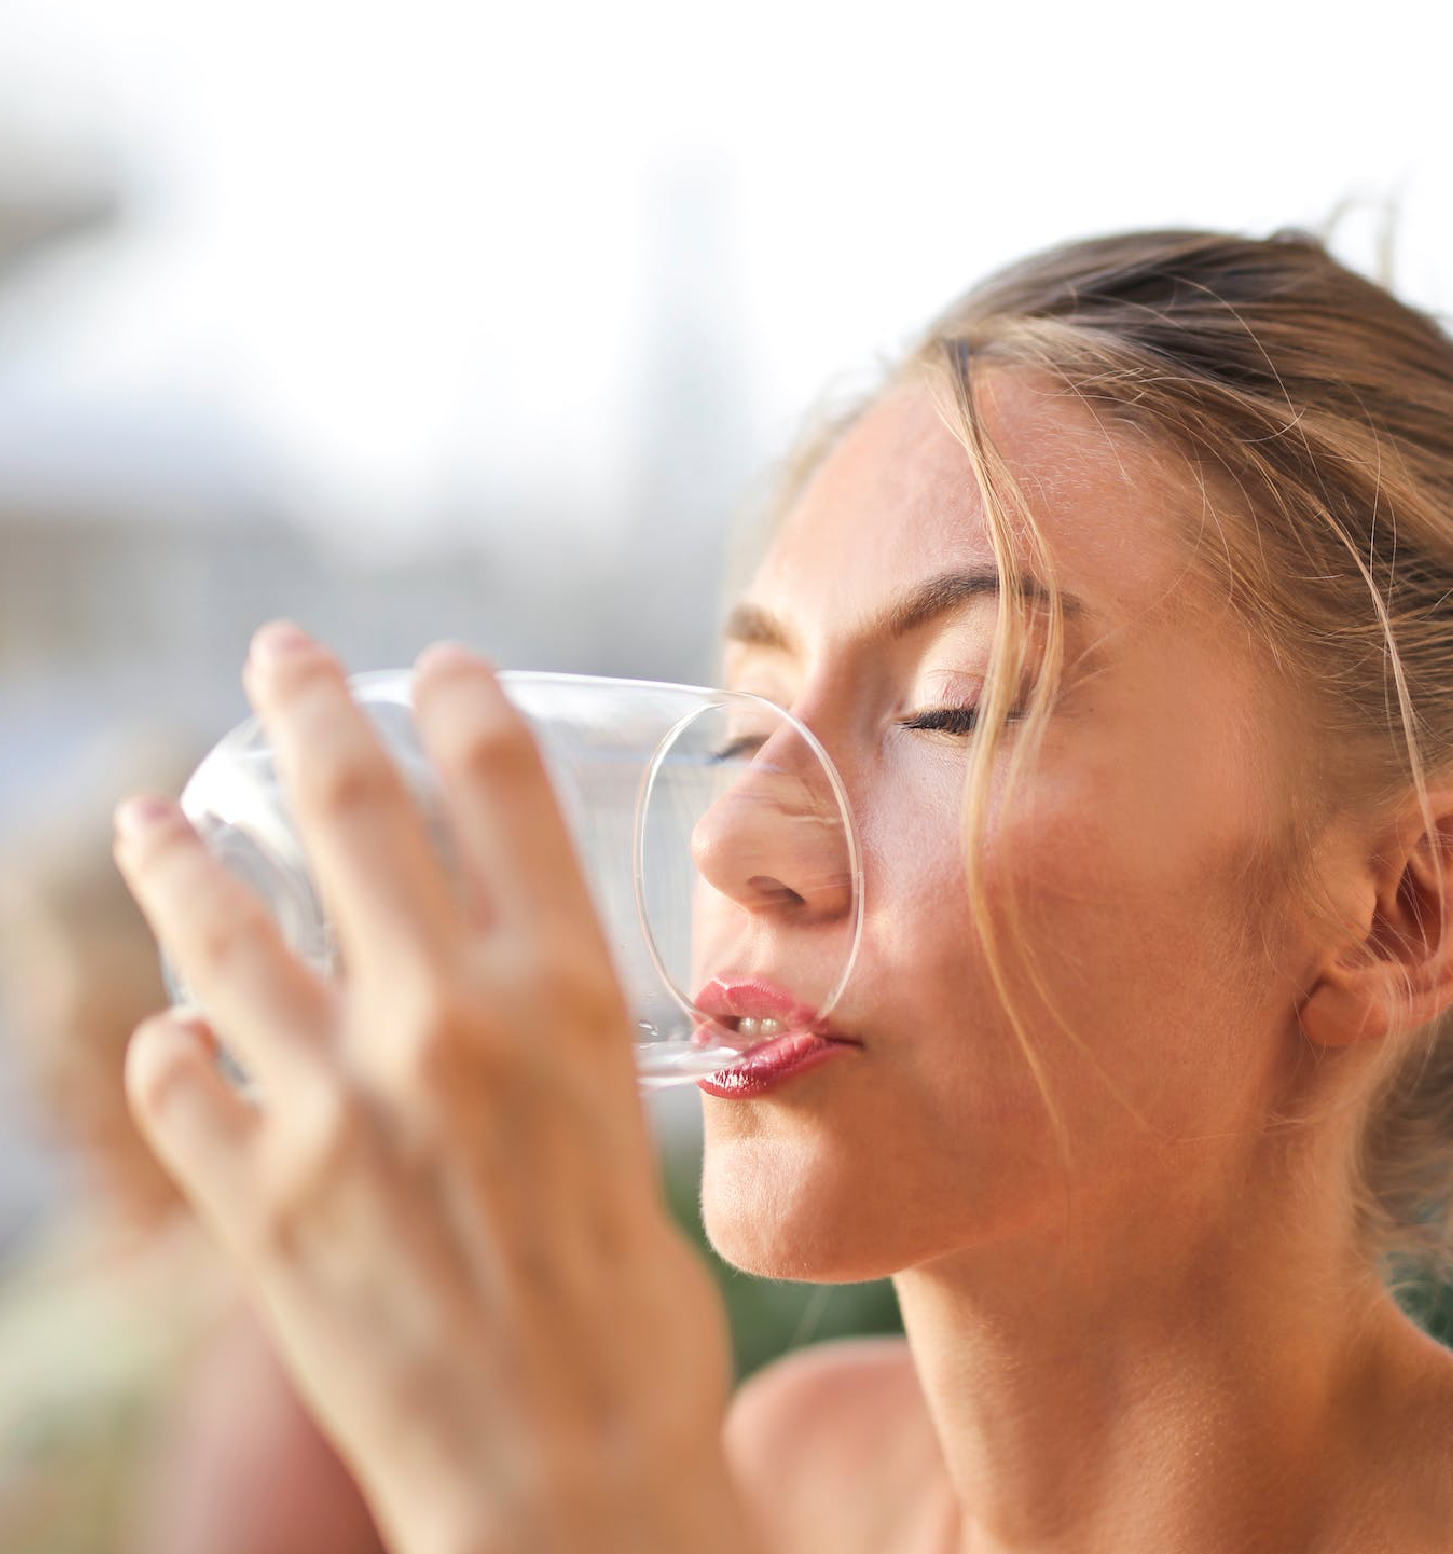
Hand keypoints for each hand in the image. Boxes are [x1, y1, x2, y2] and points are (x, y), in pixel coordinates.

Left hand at [113, 624, 751, 1553]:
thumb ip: (552, 1045)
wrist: (567, 1479)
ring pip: (222, 932)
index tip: (436, 666)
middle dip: (305, 707)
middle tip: (277, 658)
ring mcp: (335, 1106)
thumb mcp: (631, 1132)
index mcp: (569, 999)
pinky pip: (175, 1083)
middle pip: (354, 810)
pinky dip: (168, 1050)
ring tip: (143, 822)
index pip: (504, 789)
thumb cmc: (633, 1314)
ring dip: (175, 862)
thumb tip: (488, 994)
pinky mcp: (255, 1202)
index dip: (463, 702)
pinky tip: (172, 1036)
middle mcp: (448, 1023)